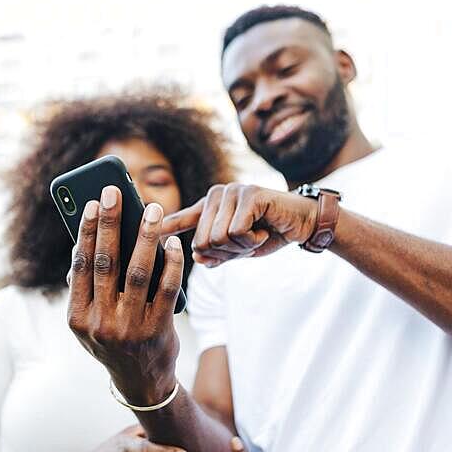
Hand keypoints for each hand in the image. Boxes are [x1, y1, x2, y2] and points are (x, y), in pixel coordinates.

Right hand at [67, 186, 184, 404]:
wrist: (142, 384)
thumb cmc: (115, 342)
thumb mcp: (91, 323)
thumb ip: (87, 289)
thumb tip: (87, 243)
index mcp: (78, 318)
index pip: (81, 265)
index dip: (85, 232)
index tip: (91, 203)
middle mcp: (100, 323)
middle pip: (106, 262)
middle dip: (110, 222)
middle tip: (114, 192)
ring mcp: (129, 328)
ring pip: (138, 271)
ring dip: (145, 235)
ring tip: (152, 209)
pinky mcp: (157, 331)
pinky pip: (166, 289)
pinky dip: (170, 262)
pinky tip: (172, 243)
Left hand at [161, 183, 318, 266]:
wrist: (303, 224)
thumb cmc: (270, 233)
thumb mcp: (240, 248)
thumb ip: (218, 253)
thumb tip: (197, 259)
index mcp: (212, 206)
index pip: (184, 218)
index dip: (168, 226)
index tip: (148, 230)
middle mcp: (218, 195)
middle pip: (203, 241)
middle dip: (227, 252)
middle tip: (249, 241)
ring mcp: (232, 192)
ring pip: (218, 238)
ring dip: (241, 246)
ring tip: (258, 234)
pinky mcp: (249, 195)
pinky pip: (236, 231)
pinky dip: (252, 239)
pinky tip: (265, 229)